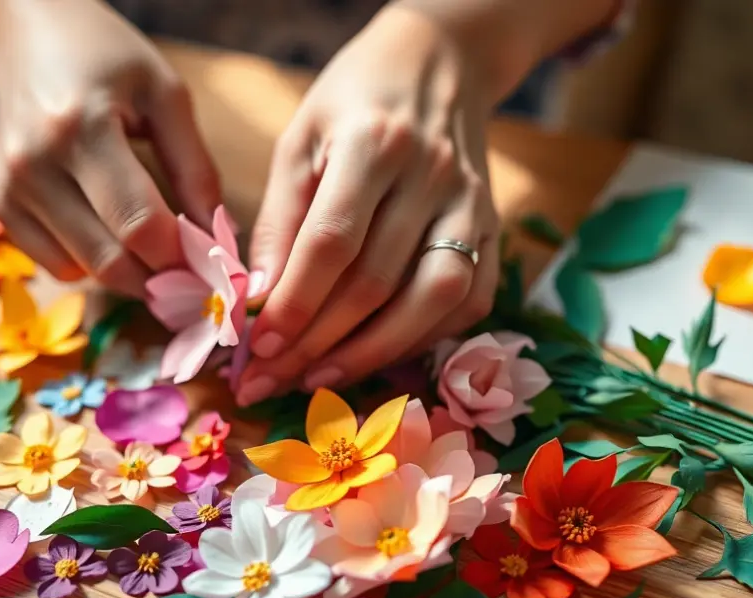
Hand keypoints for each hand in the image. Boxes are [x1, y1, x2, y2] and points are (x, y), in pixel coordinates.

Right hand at [0, 0, 219, 295]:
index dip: (183, 257)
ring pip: (83, 272)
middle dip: (160, 278)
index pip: (140, 224)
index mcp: (82, 129)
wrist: (23, 32)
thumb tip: (220, 236)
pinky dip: (92, 266)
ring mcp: (10, 189)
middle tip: (194, 275)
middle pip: (110, 260)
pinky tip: (113, 236)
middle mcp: (35, 165)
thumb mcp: (164, 94)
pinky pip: (56, 265)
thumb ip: (195, 166)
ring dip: (129, 275)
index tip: (214, 264)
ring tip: (159, 253)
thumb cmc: (104, 57)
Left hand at [236, 5, 500, 404]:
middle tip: (270, 378)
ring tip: (318, 378)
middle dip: (317, 342)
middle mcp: (432, 177)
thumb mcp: (300, 140)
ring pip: (430, 301)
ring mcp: (472, 206)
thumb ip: (279, 218)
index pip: (332, 243)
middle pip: (376, 283)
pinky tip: (376, 356)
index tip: (257, 346)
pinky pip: (468, 303)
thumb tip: (258, 299)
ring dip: (371, 353)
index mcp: (373, 143)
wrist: (440, 64)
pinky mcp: (495, 230)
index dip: (293, 303)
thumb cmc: (355, 102)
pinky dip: (422, 340)